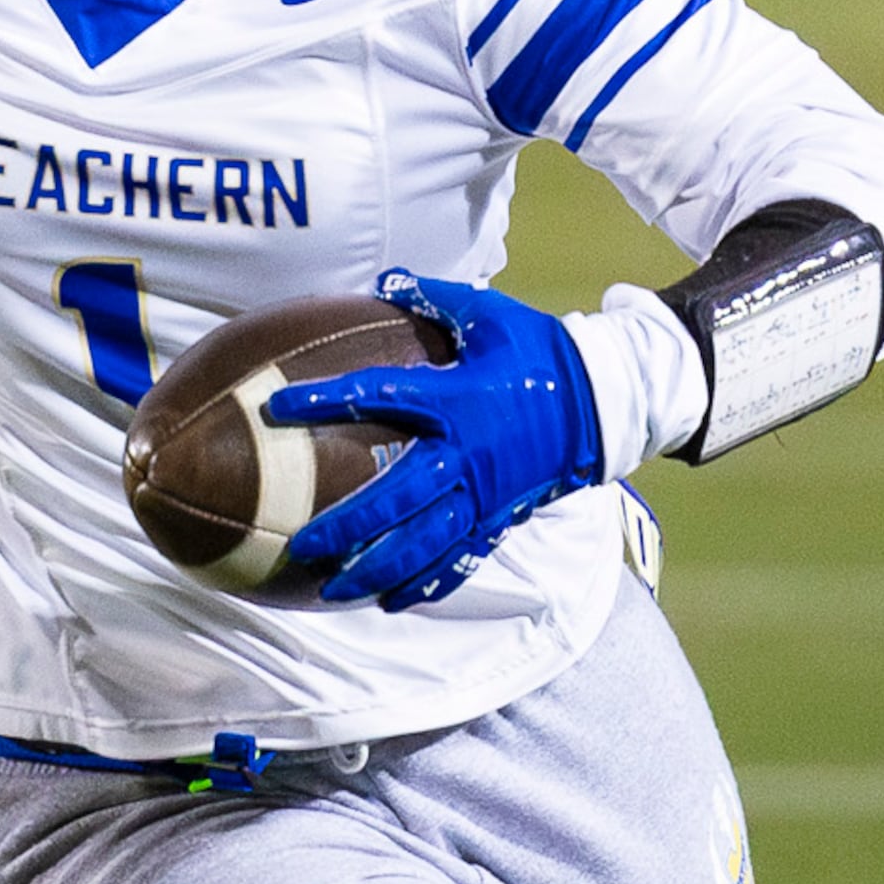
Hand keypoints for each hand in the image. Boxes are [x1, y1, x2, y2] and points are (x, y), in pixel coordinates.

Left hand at [264, 268, 603, 609]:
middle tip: (302, 545)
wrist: (604, 402)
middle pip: (397, 499)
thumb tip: (387, 280)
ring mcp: (481, 493)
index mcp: (455, 399)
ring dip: (377, 570)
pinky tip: (391, 603)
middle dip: (348, 526)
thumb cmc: (541, 353)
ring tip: (335, 590)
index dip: (327, 401)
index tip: (279, 405)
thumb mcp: (492, 316)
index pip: (378, 396)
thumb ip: (437, 298)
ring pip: (423, 543)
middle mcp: (464, 455)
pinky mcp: (498, 517)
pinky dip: (426, 584)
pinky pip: (458, 558)